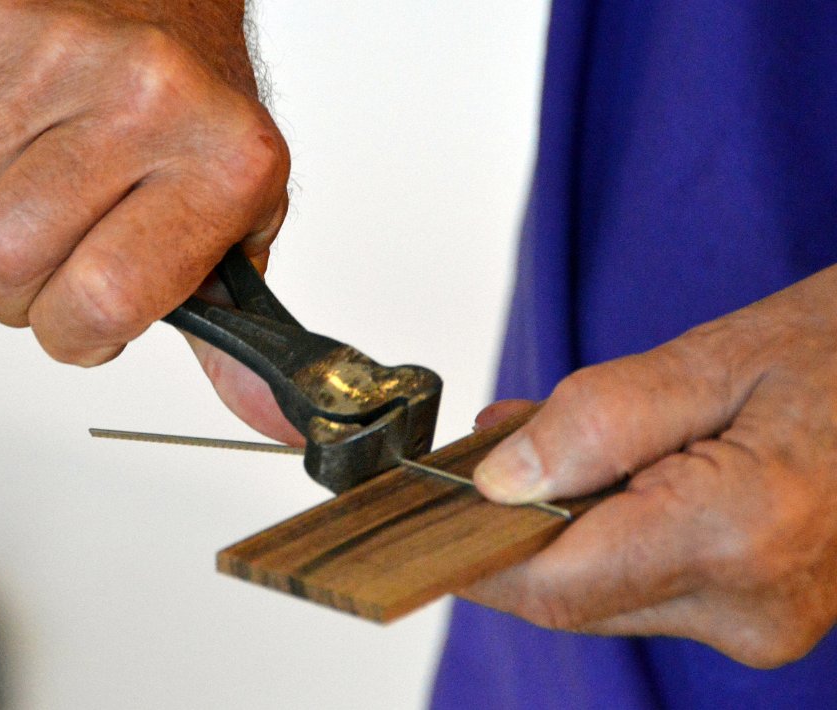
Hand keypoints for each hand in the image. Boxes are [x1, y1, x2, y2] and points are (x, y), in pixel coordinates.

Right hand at [0, 0, 294, 437]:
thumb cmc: (203, 117)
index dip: (78, 337)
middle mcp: (141, 101)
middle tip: (53, 268)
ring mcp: (55, 58)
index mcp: (222, 164)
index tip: (90, 323)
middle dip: (16, 298)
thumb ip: (234, 334)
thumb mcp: (241, 223)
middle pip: (4, 262)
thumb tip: (266, 419)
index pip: (105, 298)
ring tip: (20, 215)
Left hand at [463, 264, 836, 668]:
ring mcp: (761, 620)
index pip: (557, 581)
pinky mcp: (760, 613)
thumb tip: (500, 480)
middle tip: (487, 450)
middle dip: (516, 526)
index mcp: (741, 534)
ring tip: (549, 440)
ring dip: (563, 525)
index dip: (476, 556)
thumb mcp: (715, 359)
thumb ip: (598, 421)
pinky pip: (649, 583)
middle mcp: (752, 605)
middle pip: (575, 592)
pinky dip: (611, 534)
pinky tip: (603, 473)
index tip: (425, 521)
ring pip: (606, 591)